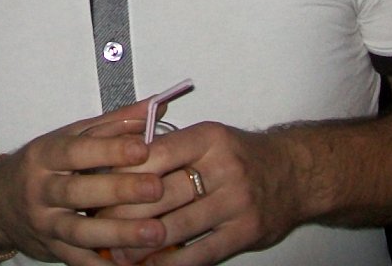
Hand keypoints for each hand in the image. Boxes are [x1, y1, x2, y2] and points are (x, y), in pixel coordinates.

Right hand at [0, 102, 173, 264]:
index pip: (75, 151)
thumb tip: (155, 106)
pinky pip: (80, 263)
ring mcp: (45, 224)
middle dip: (118, 190)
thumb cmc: (44, 165)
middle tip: (156, 188)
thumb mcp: (69, 136)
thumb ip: (112, 124)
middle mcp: (41, 190)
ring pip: (80, 232)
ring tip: (156, 232)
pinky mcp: (53, 251)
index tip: (142, 148)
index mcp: (45, 155)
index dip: (108, 149)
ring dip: (119, 233)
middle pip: (77, 191)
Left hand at [97, 123, 306, 265]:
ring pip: (177, 226)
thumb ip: (168, 147)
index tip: (98, 183)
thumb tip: (117, 163)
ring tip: (116, 250)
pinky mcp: (245, 232)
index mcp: (208, 138)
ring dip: (141, 243)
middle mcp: (224, 168)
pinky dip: (171, 263)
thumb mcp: (207, 137)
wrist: (295, 173)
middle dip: (124, 210)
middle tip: (96, 222)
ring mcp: (236, 202)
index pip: (155, 154)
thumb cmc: (240, 155)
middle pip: (161, 193)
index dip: (123, 171)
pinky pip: (200, 252)